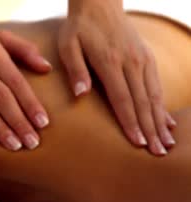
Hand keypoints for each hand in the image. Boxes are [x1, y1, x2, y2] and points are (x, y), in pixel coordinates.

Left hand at [59, 0, 176, 155]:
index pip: (122, 99)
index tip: (138, 143)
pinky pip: (157, 85)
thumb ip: (75, 70)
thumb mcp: (68, 45)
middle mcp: (131, 62)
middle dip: (150, 129)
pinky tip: (167, 121)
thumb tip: (81, 95)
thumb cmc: (78, 28)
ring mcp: (142, 59)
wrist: (100, 4)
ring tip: (167, 143)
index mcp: (110, 62)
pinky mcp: (147, 58)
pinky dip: (162, 105)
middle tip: (157, 153)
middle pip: (142, 102)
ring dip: (160, 121)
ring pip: (154, 95)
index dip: (130, 123)